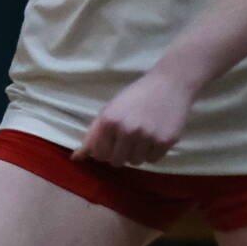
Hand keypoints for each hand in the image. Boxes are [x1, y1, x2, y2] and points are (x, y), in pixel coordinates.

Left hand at [74, 71, 193, 167]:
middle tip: (128, 139)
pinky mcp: (165, 141)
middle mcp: (127, 130)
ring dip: (137, 153)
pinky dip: (152, 152)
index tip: (112, 141)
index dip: (104, 150)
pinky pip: (153, 160)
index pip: (99, 154)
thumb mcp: (110, 109)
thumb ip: (93, 134)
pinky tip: (155, 136)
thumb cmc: (136, 96)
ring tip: (143, 136)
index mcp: (109, 120)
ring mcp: (147, 137)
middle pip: (116, 161)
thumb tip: (76, 158)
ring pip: (135, 162)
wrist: (170, 83)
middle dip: (120, 153)